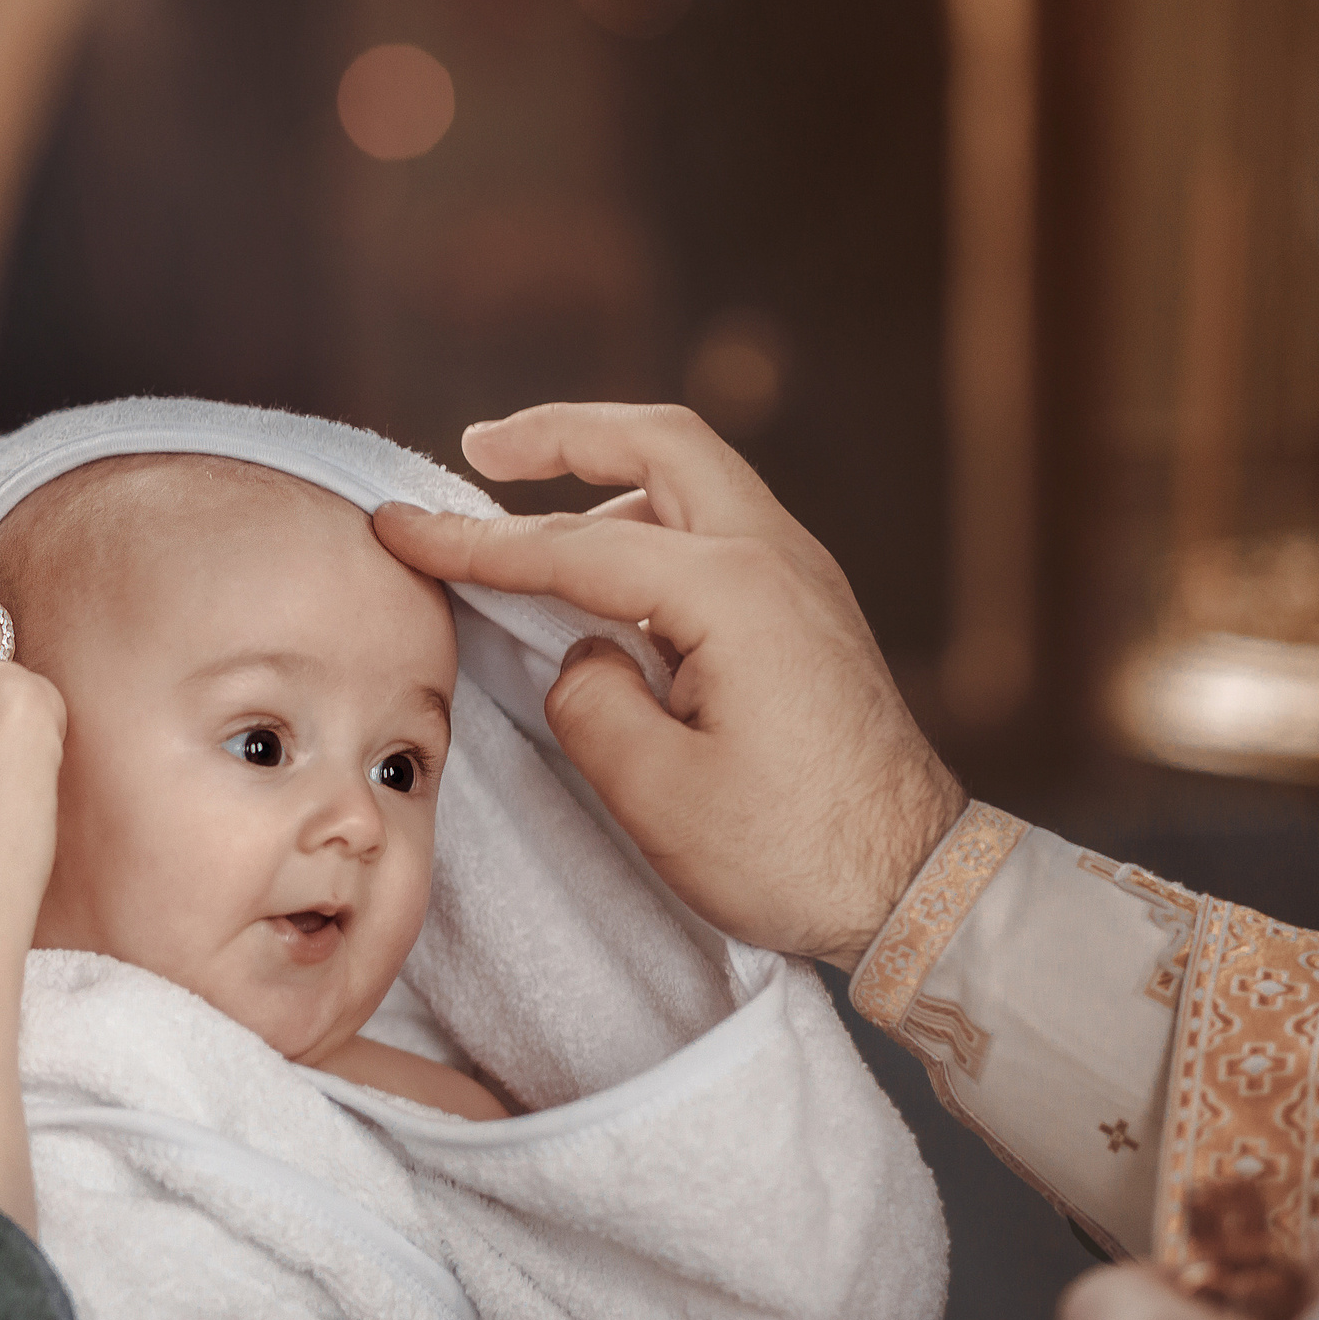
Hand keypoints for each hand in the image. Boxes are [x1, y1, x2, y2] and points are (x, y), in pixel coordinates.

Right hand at [373, 402, 962, 966]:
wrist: (917, 885)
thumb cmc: (794, 851)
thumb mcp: (658, 794)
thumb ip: (590, 702)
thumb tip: (583, 655)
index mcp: (732, 592)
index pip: (575, 547)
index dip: (476, 541)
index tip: (400, 528)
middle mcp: (775, 558)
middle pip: (660, 440)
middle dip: (562, 434)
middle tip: (483, 445)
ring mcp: (801, 578)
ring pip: (695, 475)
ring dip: (609, 469)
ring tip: (531, 502)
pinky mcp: (807, 611)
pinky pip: (717, 527)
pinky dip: (649, 514)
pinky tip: (607, 562)